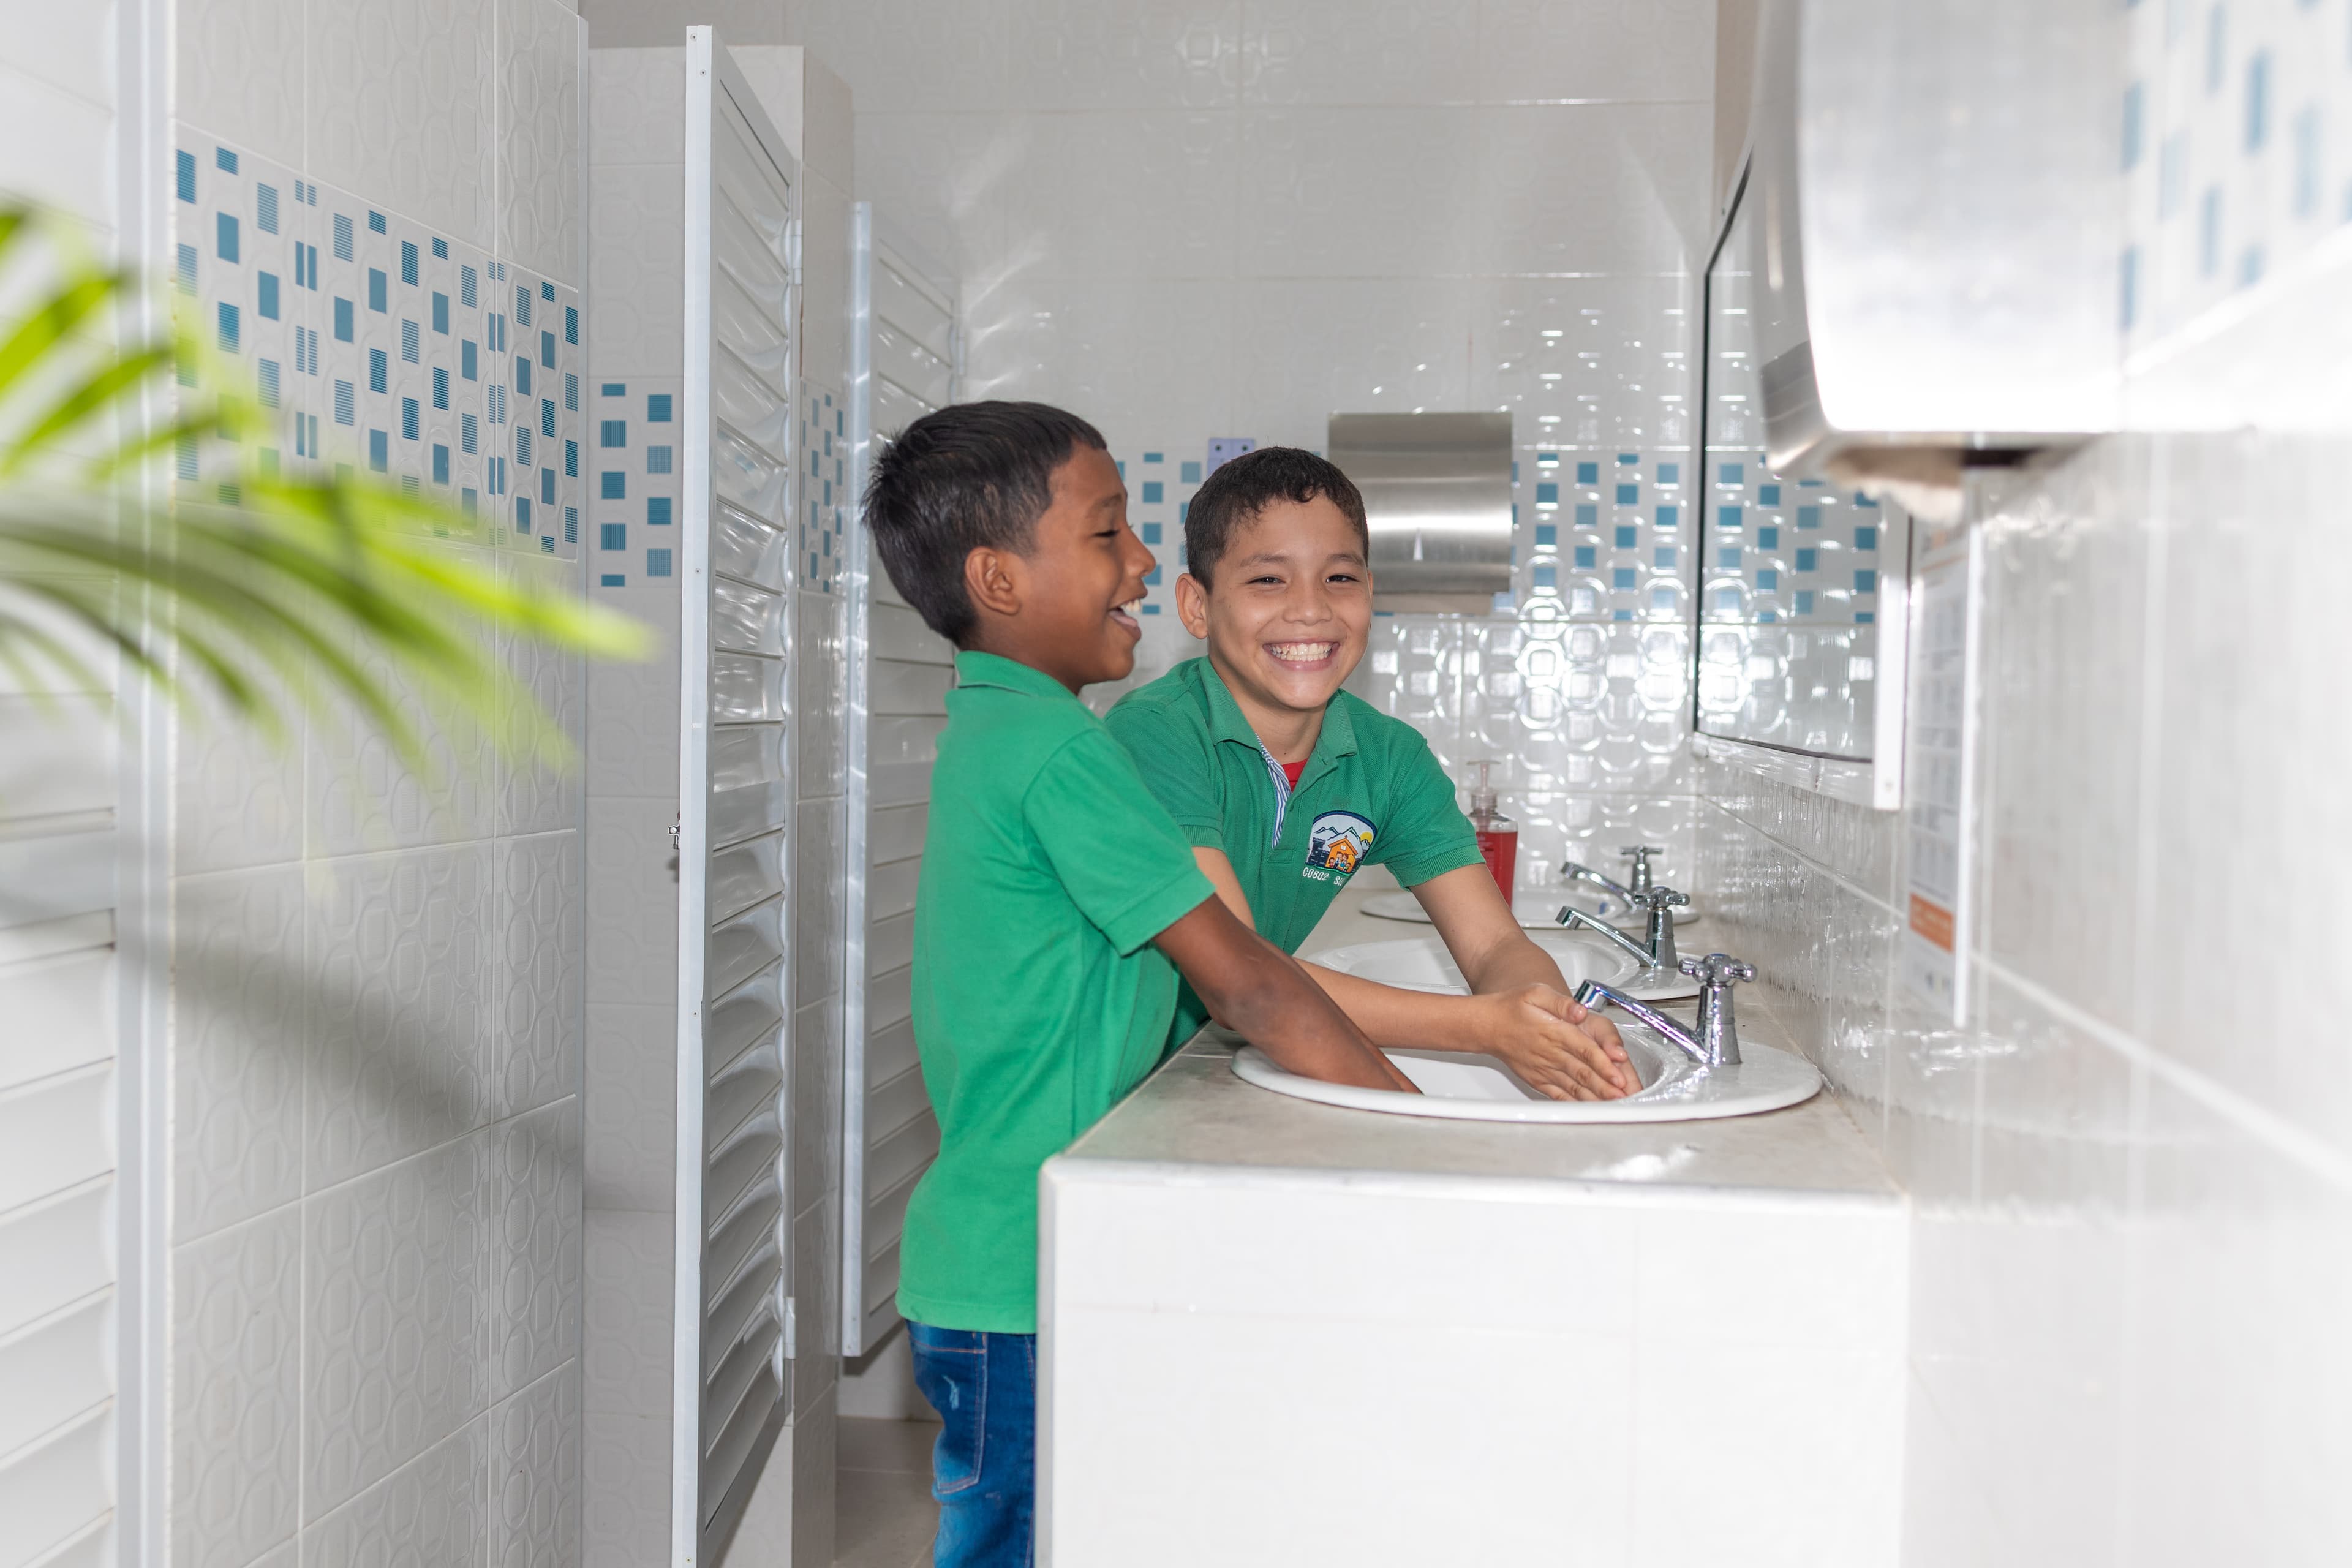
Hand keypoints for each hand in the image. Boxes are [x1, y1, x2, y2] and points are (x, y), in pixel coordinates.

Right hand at [1469, 986, 1635, 1100]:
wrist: (1488, 1026)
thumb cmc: (1513, 1007)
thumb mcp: (1536, 993)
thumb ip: (1561, 1003)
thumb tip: (1579, 1011)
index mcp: (1555, 1032)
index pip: (1585, 1051)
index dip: (1603, 1065)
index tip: (1619, 1076)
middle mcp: (1551, 1054)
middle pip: (1584, 1073)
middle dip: (1606, 1087)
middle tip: (1625, 1097)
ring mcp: (1545, 1070)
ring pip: (1574, 1087)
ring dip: (1596, 1098)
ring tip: (1614, 1106)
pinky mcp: (1539, 1080)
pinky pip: (1559, 1094)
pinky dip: (1575, 1103)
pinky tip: (1588, 1109)